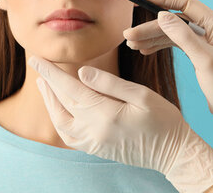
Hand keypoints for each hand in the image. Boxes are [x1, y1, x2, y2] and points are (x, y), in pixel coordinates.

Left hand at [29, 56, 212, 192]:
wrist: (175, 154)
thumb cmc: (164, 121)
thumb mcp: (142, 95)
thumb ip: (110, 83)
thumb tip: (81, 72)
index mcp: (105, 114)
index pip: (70, 88)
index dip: (51, 73)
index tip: (37, 59)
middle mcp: (93, 130)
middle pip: (62, 102)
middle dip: (47, 82)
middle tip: (37, 65)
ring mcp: (93, 143)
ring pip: (60, 121)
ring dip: (50, 102)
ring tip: (44, 84)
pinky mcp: (96, 149)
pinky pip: (68, 136)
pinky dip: (59, 120)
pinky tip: (58, 109)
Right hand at [123, 0, 212, 164]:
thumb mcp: (203, 60)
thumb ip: (182, 36)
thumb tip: (161, 15)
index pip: (185, 4)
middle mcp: (212, 28)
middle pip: (174, 20)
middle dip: (150, 27)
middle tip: (128, 35)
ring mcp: (205, 40)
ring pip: (172, 32)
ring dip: (151, 37)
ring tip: (132, 45)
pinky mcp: (199, 51)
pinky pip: (175, 43)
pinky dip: (159, 45)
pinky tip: (145, 50)